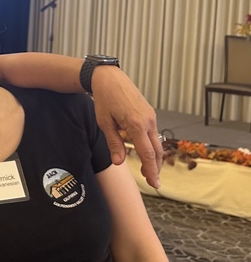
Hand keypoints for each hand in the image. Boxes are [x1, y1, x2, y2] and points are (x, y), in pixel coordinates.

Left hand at [90, 66, 161, 188]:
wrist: (110, 79)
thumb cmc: (104, 99)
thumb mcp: (104, 123)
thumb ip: (114, 143)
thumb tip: (118, 163)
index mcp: (136, 124)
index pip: (147, 154)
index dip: (151, 170)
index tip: (153, 183)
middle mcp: (148, 121)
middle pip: (156, 151)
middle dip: (155, 168)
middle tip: (153, 182)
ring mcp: (151, 116)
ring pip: (156, 142)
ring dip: (154, 158)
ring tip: (149, 170)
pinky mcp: (150, 113)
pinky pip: (153, 133)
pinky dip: (151, 145)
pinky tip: (146, 153)